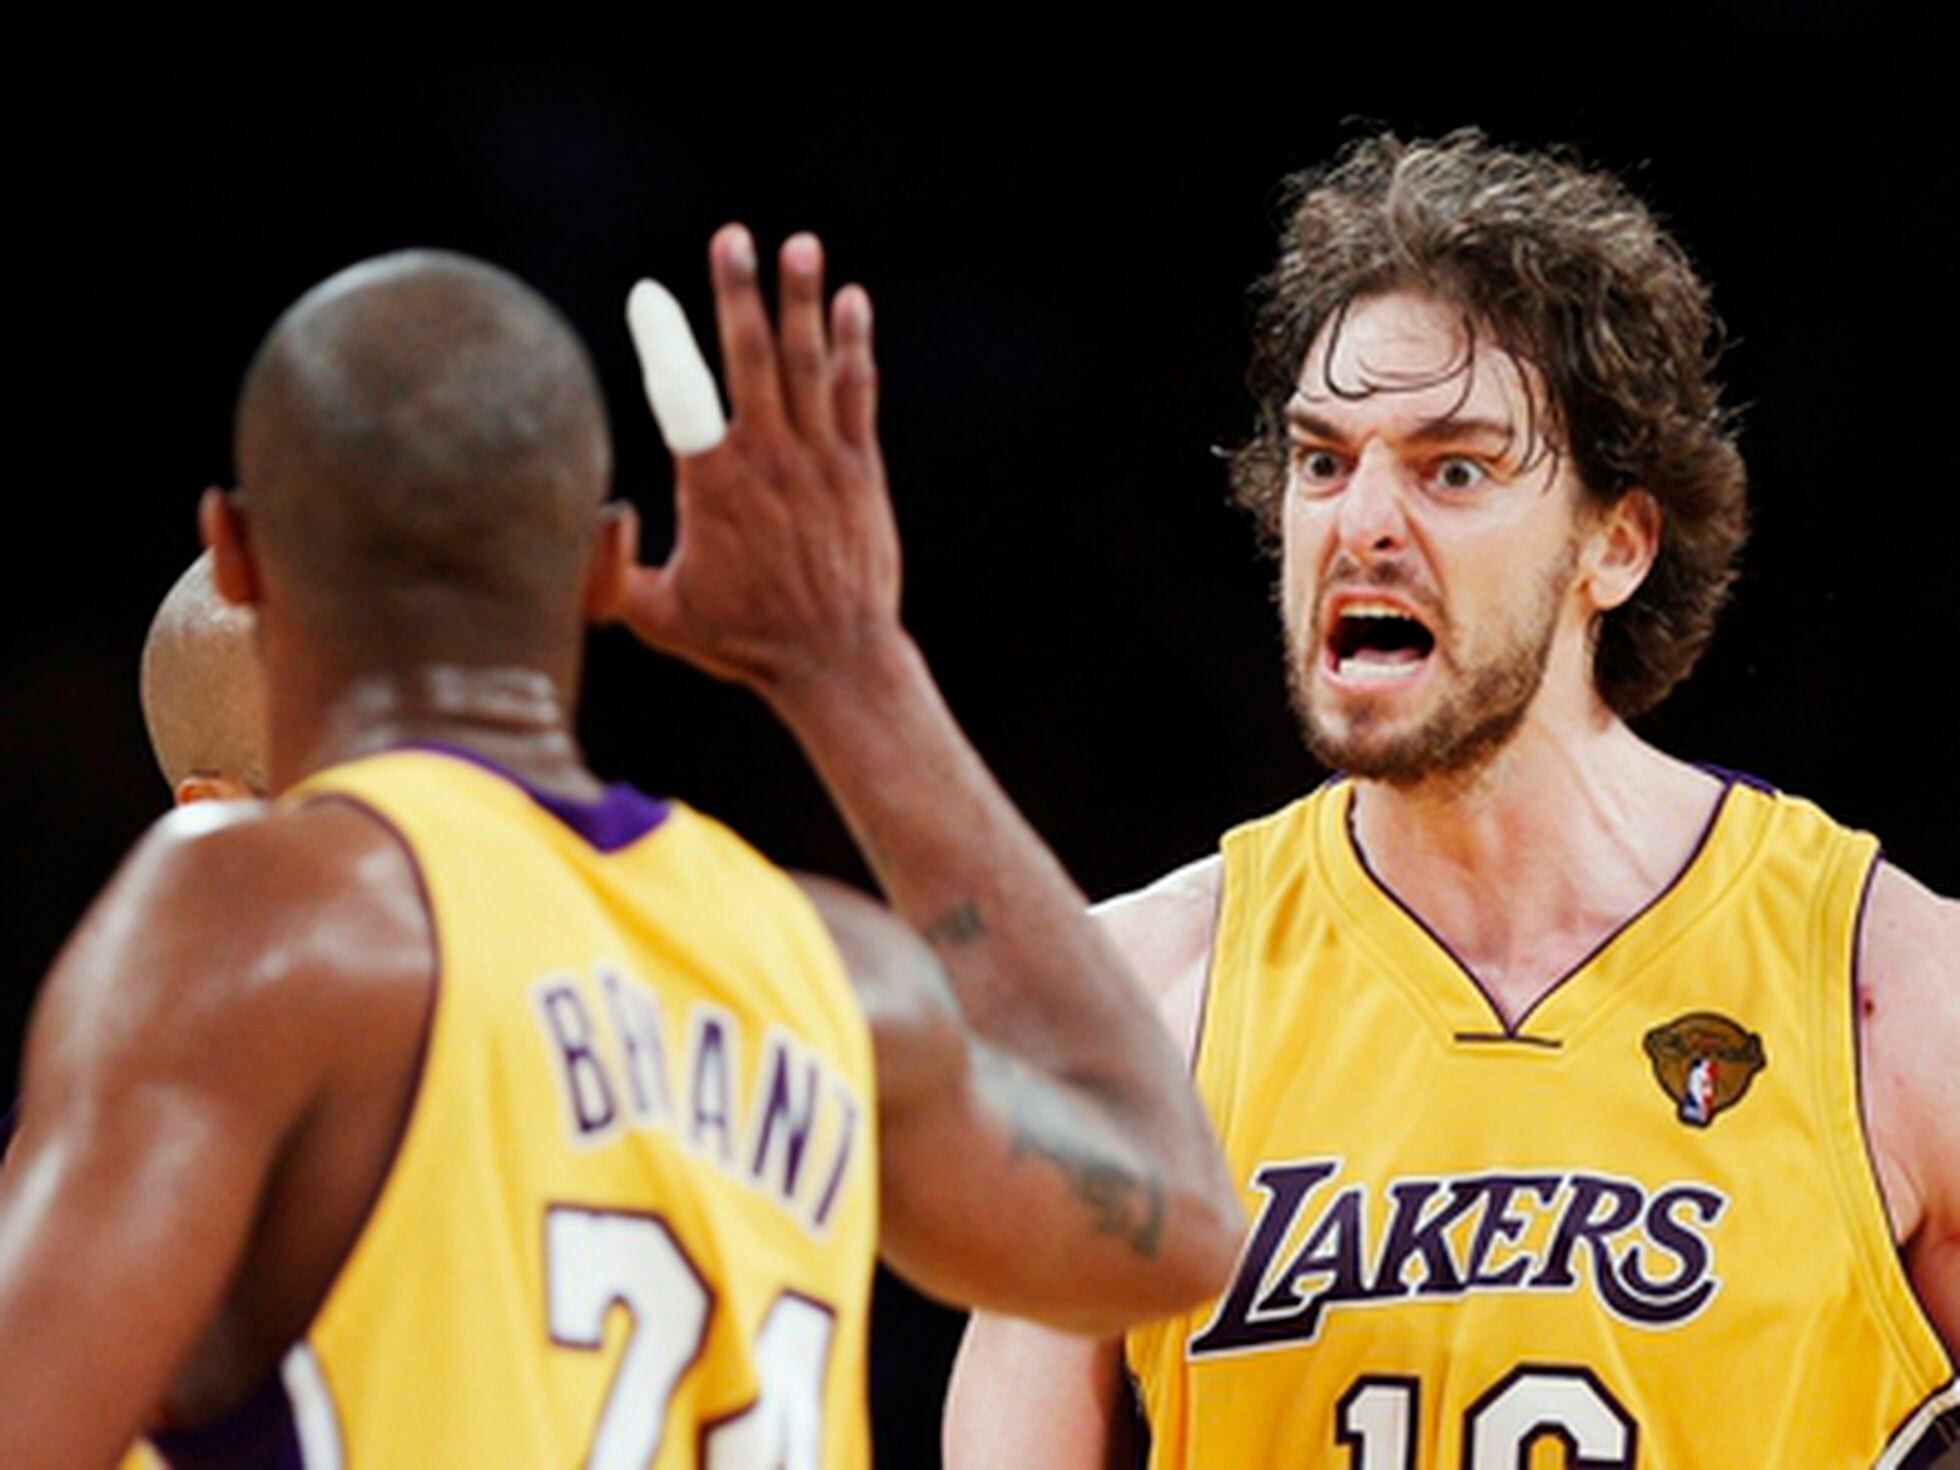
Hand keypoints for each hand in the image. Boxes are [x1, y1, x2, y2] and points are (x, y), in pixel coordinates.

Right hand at [621, 226, 899, 697]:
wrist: (836, 660)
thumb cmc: (742, 640)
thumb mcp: (658, 617)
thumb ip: (609, 576)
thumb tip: (591, 521)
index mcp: (712, 485)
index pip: (679, 394)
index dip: (663, 339)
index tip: (646, 293)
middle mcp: (767, 460)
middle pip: (751, 358)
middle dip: (739, 292)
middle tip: (733, 236)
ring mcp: (819, 460)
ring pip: (808, 365)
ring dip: (802, 302)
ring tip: (800, 245)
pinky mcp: (861, 470)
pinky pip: (857, 394)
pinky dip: (854, 346)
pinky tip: (851, 302)